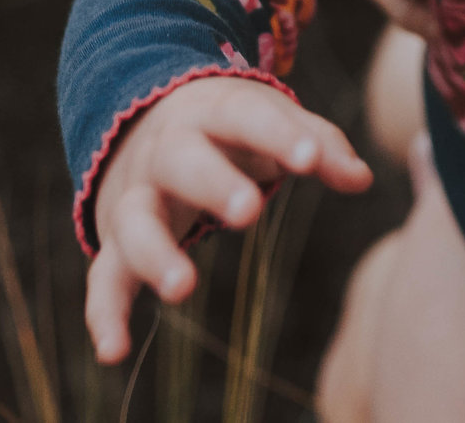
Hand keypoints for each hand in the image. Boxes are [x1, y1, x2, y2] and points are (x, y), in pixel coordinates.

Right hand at [84, 75, 371, 362]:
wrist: (140, 117)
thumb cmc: (228, 126)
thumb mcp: (269, 121)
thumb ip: (317, 145)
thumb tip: (361, 179)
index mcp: (212, 113)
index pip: (246, 117)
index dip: (279, 136)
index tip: (310, 160)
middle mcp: (166, 150)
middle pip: (183, 161)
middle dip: (214, 184)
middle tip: (250, 211)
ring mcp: (135, 195)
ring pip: (134, 221)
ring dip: (155, 254)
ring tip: (184, 288)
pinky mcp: (114, 242)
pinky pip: (103, 278)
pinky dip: (104, 314)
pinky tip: (114, 352)